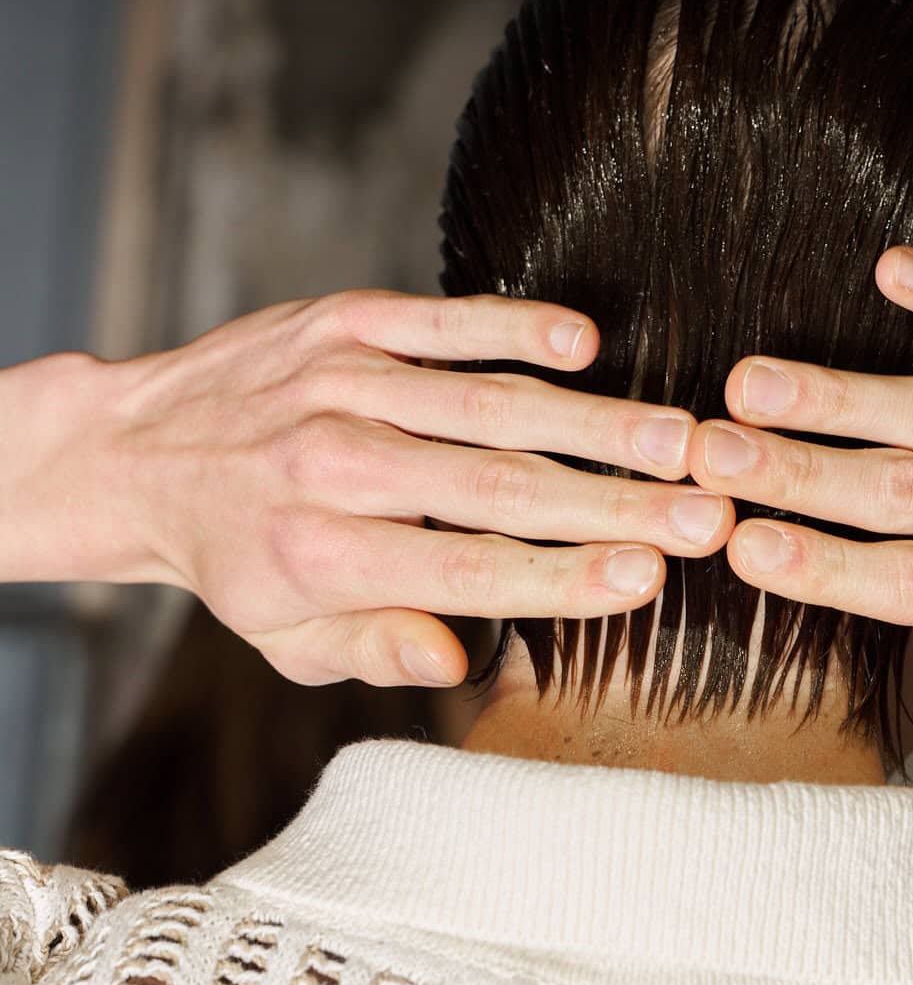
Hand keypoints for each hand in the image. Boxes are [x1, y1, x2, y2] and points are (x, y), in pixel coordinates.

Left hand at [1, 292, 733, 688]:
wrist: (133, 450)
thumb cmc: (238, 558)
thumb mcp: (288, 638)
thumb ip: (377, 648)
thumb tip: (459, 663)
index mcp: (321, 555)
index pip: (466, 571)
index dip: (563, 576)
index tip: (650, 578)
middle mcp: (331, 465)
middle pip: (497, 487)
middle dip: (614, 502)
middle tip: (707, 512)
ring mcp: (340, 382)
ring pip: (488, 404)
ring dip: (595, 421)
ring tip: (682, 439)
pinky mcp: (345, 321)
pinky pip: (444, 321)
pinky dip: (516, 327)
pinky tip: (586, 344)